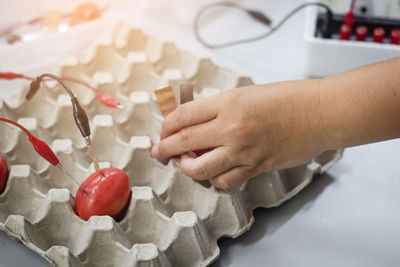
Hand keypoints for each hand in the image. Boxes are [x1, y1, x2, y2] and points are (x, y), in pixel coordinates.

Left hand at [152, 79, 326, 189]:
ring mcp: (243, 150)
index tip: (163, 130)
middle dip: (164, 147)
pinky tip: (213, 175)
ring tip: (185, 164)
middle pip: (183, 141)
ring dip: (186, 168)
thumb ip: (221, 107)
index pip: (183, 116)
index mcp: (227, 103)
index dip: (166, 124)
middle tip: (158, 150)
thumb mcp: (247, 93)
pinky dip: (215, 181)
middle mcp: (231, 127)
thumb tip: (197, 121)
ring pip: (200, 168)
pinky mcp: (256, 167)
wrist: (319, 113)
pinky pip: (226, 182)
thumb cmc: (288, 98)